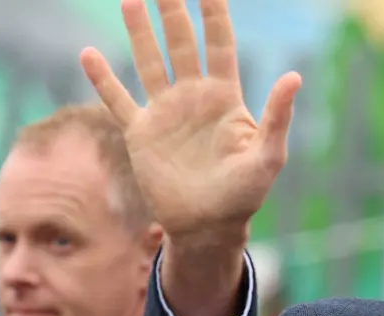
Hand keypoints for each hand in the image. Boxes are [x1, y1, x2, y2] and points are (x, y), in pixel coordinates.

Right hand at [79, 0, 300, 243]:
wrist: (209, 225)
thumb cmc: (244, 194)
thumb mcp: (267, 156)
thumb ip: (278, 116)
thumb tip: (294, 76)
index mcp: (225, 97)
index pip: (219, 43)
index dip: (213, 12)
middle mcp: (194, 97)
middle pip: (182, 42)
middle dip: (173, 10)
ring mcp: (166, 113)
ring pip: (150, 61)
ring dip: (140, 32)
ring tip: (131, 0)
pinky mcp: (142, 134)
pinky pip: (118, 100)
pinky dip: (103, 79)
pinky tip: (89, 55)